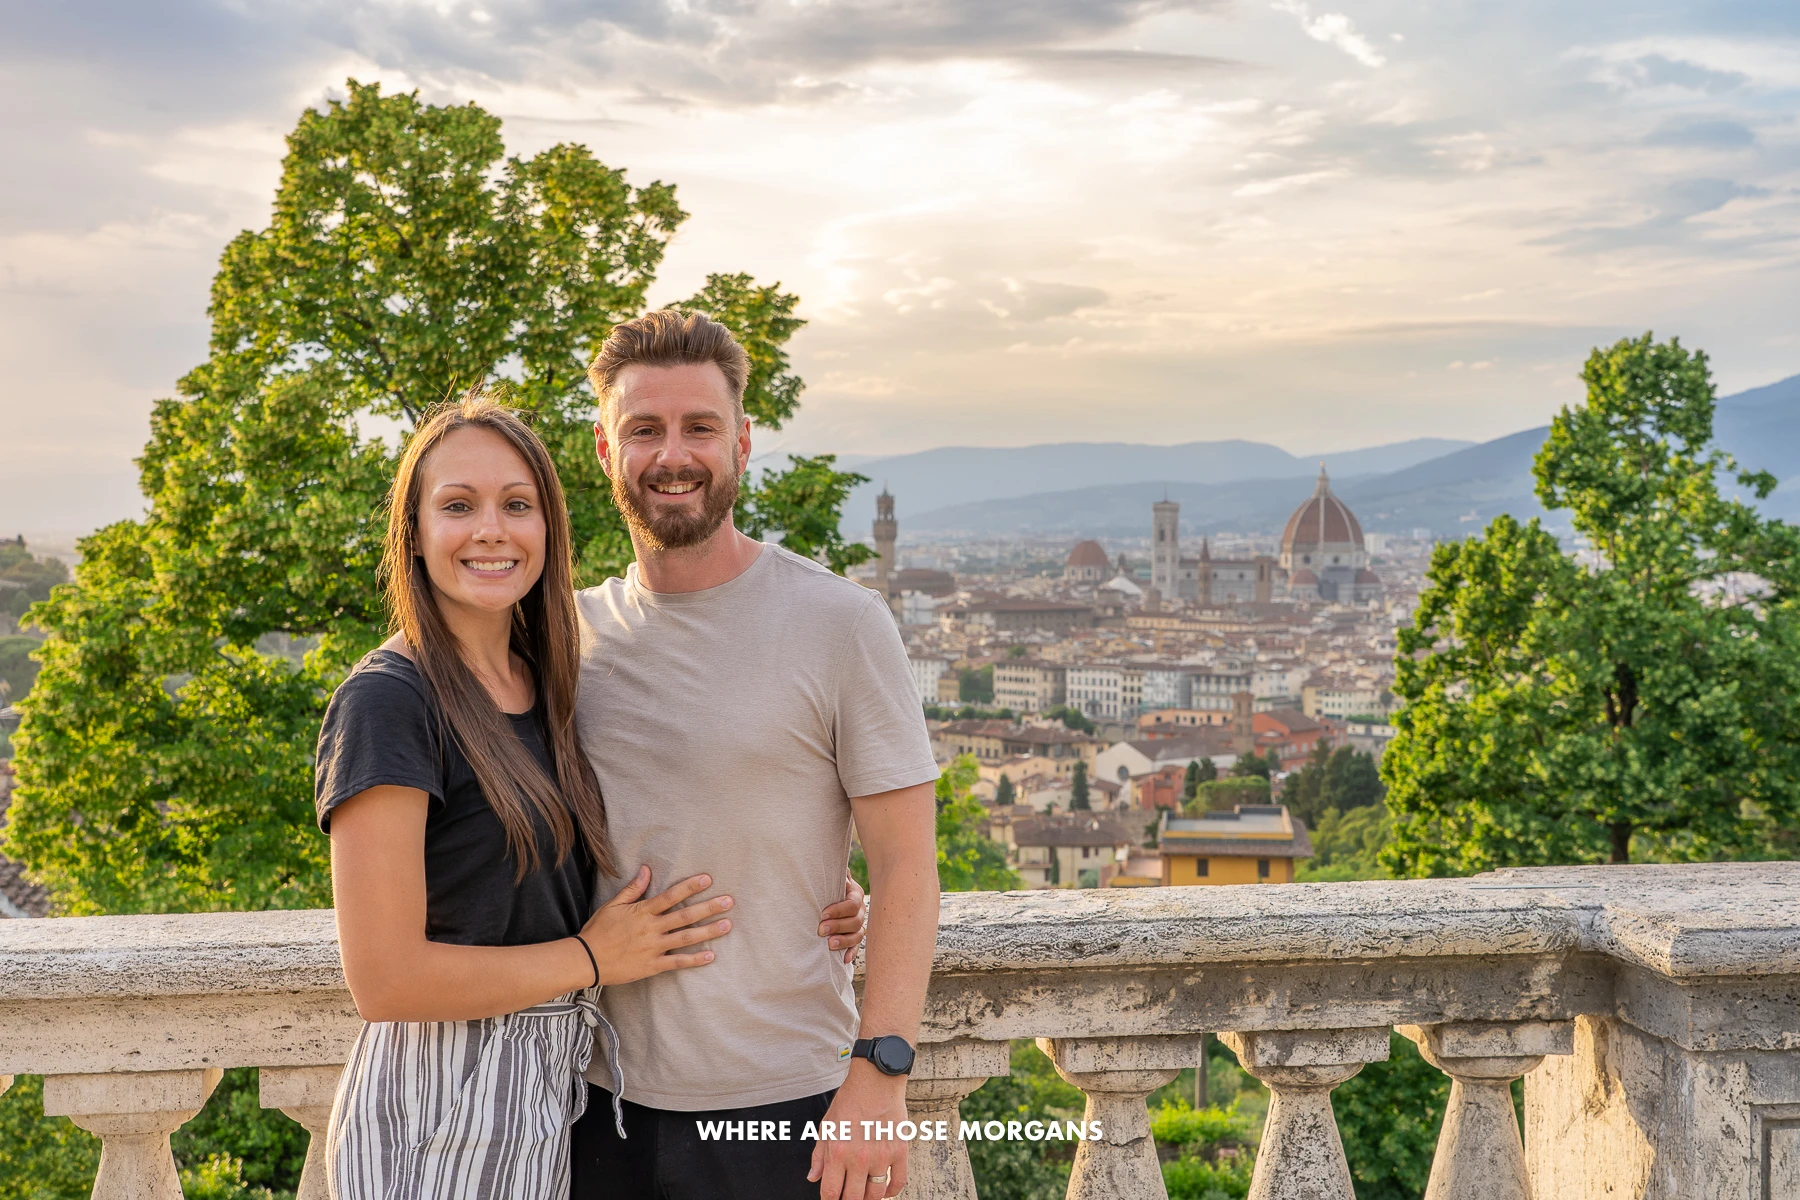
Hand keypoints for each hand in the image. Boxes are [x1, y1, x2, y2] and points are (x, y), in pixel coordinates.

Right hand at [578, 868, 731, 984]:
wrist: (586, 959)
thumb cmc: (599, 930)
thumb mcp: (613, 905)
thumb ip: (633, 889)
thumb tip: (646, 869)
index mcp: (643, 912)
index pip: (670, 896)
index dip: (690, 887)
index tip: (708, 879)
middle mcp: (651, 928)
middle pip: (685, 916)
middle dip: (708, 908)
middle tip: (729, 902)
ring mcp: (653, 948)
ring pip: (686, 938)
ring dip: (708, 932)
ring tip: (727, 925)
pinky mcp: (652, 965)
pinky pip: (677, 962)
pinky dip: (694, 960)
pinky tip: (711, 956)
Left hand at [807, 1061, 908, 1199]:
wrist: (876, 1081)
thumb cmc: (850, 1100)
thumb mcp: (827, 1126)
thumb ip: (819, 1155)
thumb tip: (813, 1178)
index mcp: (837, 1152)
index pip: (831, 1192)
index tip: (832, 1199)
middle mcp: (859, 1158)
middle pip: (853, 1198)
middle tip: (848, 1196)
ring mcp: (881, 1156)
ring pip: (876, 1195)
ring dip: (869, 1199)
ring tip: (865, 1194)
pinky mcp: (899, 1152)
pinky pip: (898, 1183)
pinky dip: (891, 1192)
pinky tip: (884, 1189)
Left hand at [820, 873, 868, 963]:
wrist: (832, 891)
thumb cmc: (829, 883)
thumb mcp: (832, 875)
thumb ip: (834, 871)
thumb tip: (830, 860)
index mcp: (855, 894)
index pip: (852, 904)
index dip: (838, 910)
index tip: (822, 914)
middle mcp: (860, 910)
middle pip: (855, 921)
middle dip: (838, 926)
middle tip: (821, 930)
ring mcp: (859, 924)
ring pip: (857, 935)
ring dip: (844, 941)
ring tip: (829, 945)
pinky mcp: (854, 936)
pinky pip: (857, 946)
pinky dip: (851, 953)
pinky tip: (844, 960)